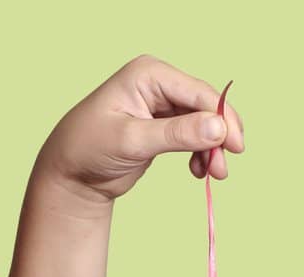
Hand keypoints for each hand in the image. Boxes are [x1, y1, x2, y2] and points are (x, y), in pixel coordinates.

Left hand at [32, 54, 245, 208]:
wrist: (69, 174)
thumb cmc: (88, 149)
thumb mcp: (131, 141)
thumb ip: (175, 134)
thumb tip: (218, 128)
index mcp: (148, 74)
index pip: (196, 92)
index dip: (222, 117)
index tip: (235, 146)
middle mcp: (158, 84)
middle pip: (204, 106)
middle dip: (218, 136)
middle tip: (223, 169)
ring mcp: (161, 105)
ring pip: (202, 123)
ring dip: (211, 148)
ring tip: (211, 175)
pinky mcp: (162, 126)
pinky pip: (193, 136)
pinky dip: (200, 153)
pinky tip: (197, 171)